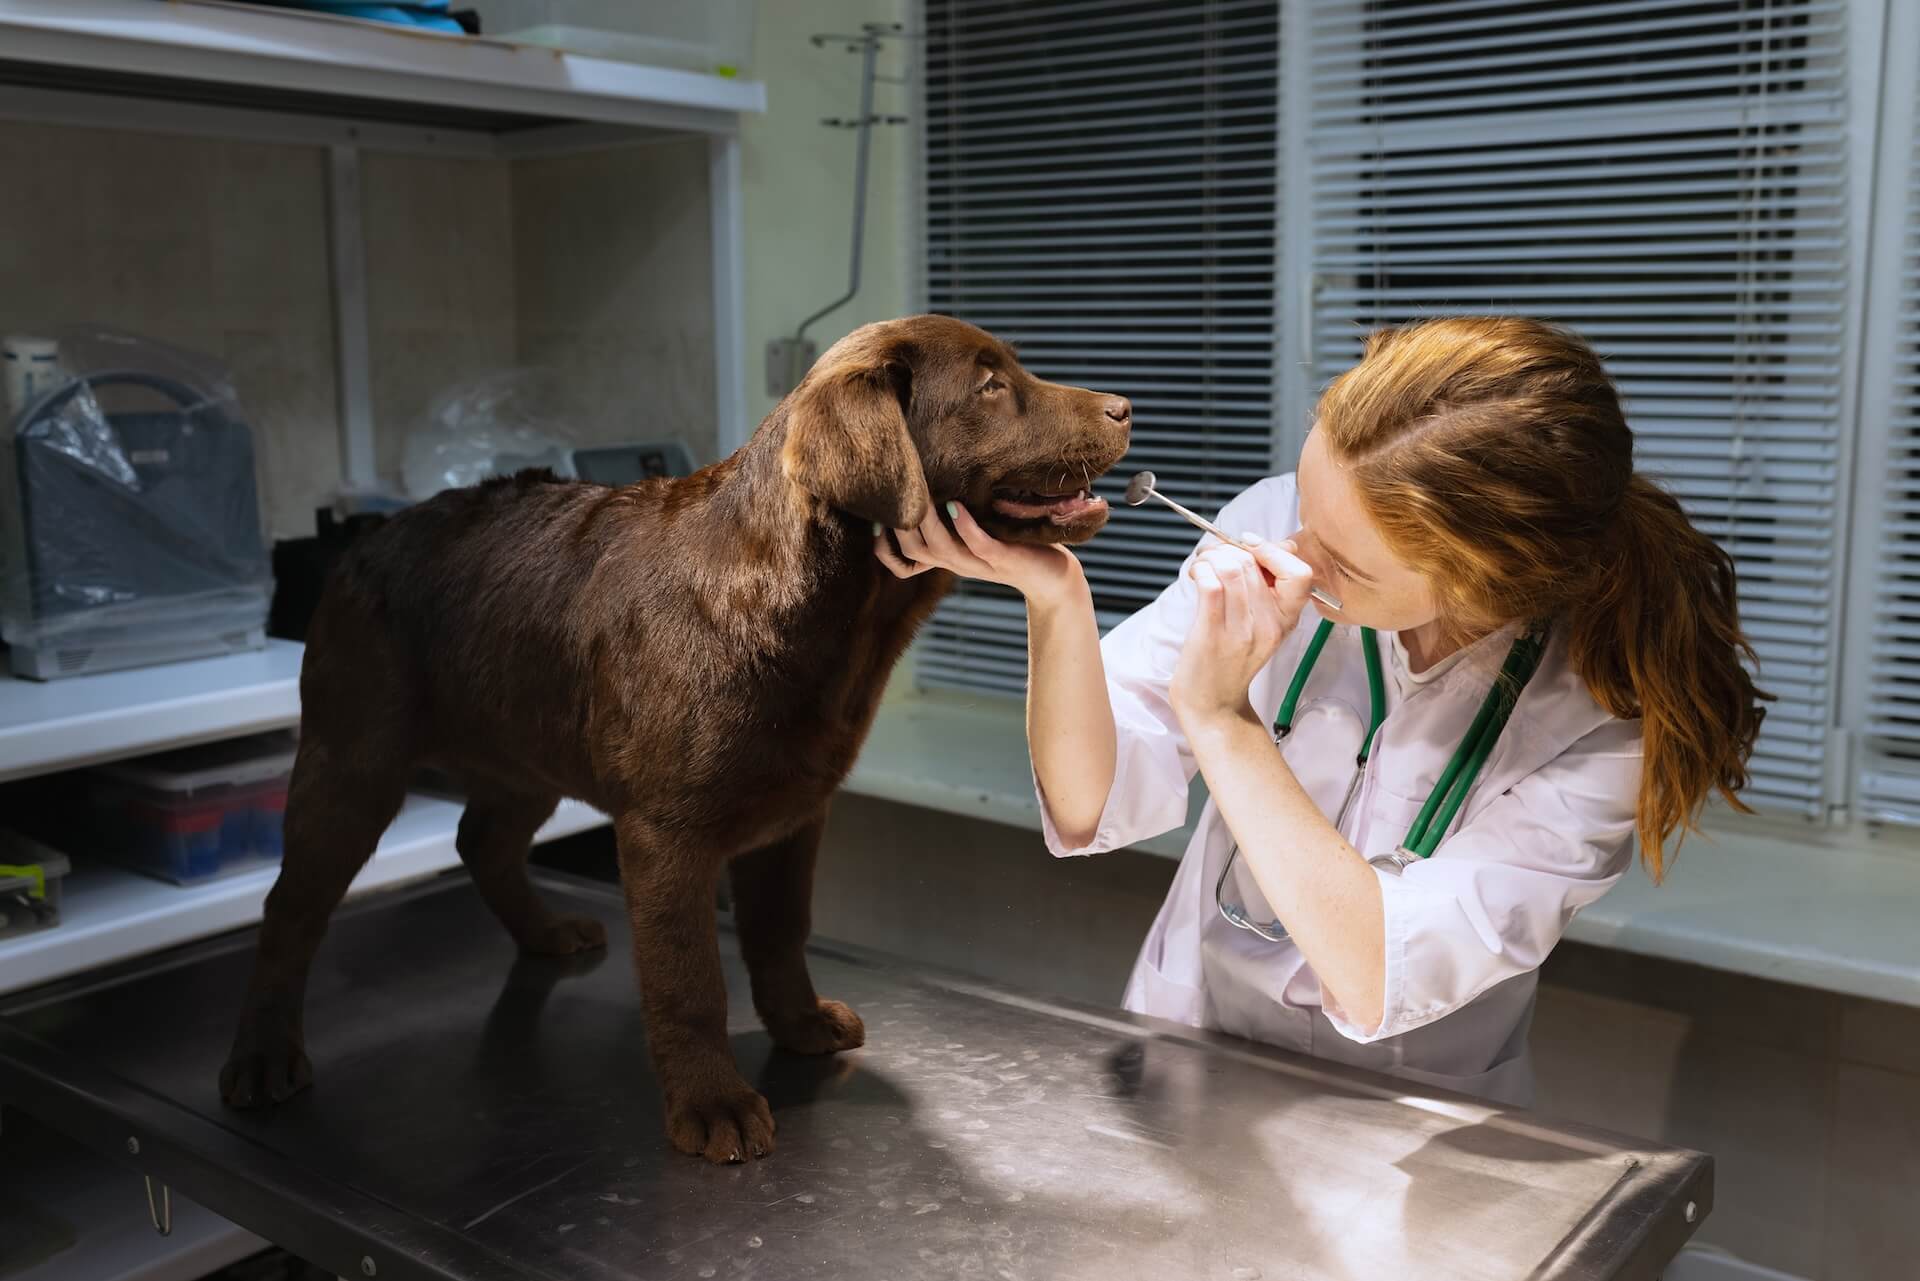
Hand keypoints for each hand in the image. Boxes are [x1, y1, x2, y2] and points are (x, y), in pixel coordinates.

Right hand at [875, 501, 1081, 604]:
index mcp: (948, 558)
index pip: (902, 563)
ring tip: (921, 497)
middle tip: (897, 493)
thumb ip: (952, 520)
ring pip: (941, 549)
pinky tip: (956, 505)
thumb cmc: (1014, 547)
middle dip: (901, 525)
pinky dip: (965, 527)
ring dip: (929, 523)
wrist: (1054, 578)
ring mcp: (980, 563)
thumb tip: (930, 484)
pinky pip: (979, 545)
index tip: (874, 520)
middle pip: (915, 550)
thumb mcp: (976, 535)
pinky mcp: (1005, 559)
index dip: (884, 548)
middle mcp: (958, 563)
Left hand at [1169, 534, 1314, 731]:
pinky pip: (1211, 584)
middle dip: (1228, 548)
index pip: (1300, 573)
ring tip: (1203, 566)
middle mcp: (1269, 624)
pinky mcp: (1212, 634)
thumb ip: (1270, 586)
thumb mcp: (1262, 624)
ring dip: (1211, 557)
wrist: (1213, 704)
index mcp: (1286, 619)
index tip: (1252, 549)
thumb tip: (1279, 544)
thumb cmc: (1231, 659)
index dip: (1273, 551)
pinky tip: (1196, 576)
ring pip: (1232, 567)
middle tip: (1213, 556)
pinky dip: (1201, 570)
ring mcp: (1242, 630)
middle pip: (1254, 562)